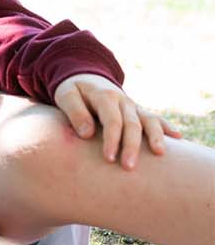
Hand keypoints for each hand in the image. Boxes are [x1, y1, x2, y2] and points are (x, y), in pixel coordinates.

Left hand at [54, 73, 181, 169]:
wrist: (84, 77)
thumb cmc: (72, 91)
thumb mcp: (66, 95)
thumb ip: (75, 112)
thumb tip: (87, 134)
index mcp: (105, 96)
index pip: (112, 120)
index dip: (112, 140)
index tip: (109, 158)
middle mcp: (123, 101)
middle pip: (132, 124)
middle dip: (131, 146)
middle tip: (128, 167)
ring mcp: (133, 106)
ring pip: (148, 120)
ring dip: (155, 137)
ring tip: (160, 153)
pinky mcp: (138, 111)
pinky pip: (154, 117)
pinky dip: (166, 126)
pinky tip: (178, 137)